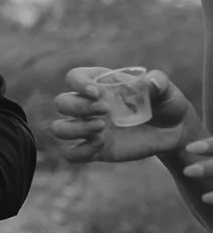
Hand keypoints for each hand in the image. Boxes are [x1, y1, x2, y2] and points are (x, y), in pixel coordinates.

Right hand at [51, 67, 190, 162]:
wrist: (174, 132)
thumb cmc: (166, 104)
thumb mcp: (166, 90)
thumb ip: (159, 82)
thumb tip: (151, 82)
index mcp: (99, 85)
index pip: (73, 77)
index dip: (78, 83)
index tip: (97, 92)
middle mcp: (88, 106)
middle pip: (61, 103)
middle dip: (78, 107)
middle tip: (104, 111)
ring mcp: (89, 129)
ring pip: (59, 128)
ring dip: (74, 129)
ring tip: (101, 129)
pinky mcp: (95, 149)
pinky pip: (71, 154)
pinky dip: (81, 151)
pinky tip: (101, 144)